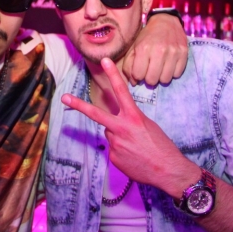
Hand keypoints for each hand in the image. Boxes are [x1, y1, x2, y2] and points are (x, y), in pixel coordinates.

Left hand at [61, 58, 198, 196]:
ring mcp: (116, 143)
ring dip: (119, 137)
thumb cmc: (162, 147)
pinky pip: (114, 149)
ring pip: (109, 134)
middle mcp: (122, 128)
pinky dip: (122, 151)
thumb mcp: (148, 126)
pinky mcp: (114, 157)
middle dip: (79, 105)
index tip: (105, 61)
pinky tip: (134, 157)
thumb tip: (113, 125)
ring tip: (136, 147)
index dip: (113, 74)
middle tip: (64, 97)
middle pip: (96, 114)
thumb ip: (129, 121)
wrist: (168, 171)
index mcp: (134, 117)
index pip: (121, 91)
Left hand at [122, 13, 187, 84]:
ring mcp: (173, 52)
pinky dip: (172, 72)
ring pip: (165, 79)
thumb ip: (129, 65)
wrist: (166, 22)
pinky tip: (169, 65)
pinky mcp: (184, 53)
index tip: (140, 71)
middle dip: (149, 79)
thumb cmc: (147, 37)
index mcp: (143, 48)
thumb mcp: (133, 48)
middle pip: (152, 80)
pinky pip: (177, 74)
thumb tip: (134, 82)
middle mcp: (159, 51)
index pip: (138, 75)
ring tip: (160, 69)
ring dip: (161, 77)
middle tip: (150, 72)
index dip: (138, 76)